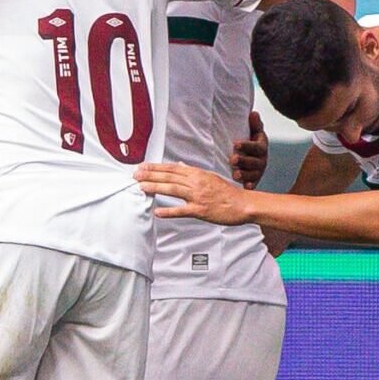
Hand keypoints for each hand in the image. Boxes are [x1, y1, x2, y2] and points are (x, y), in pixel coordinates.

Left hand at [135, 161, 255, 224]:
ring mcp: (198, 196)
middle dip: (151, 175)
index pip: (172, 168)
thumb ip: (194, 173)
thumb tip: (181, 166)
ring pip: (173, 190)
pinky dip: (169, 211)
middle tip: (135, 175)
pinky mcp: (201, 210)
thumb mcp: (210, 177)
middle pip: (169, 177)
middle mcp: (196, 183)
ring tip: (141, 187)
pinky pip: (182, 210)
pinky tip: (157, 212)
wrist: (243, 204)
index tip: (143, 166)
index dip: (156, 167)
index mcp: (198, 174)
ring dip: (155, 187)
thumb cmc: (227, 192)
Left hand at [229, 111, 268, 188]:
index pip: (256, 147)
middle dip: (244, 161)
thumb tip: (253, 113)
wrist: (250, 154)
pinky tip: (245, 187)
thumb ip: (254, 124)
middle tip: (232, 159)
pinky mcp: (254, 180)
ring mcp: (258, 171)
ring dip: (245, 174)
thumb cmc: (249, 141)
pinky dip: (250, 185)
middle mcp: (262, 160)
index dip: (246, 146)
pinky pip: (254, 184)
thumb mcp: (253, 132)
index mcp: (261, 147)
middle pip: (255, 162)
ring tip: (235, 174)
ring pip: (254, 174)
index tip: (235, 144)